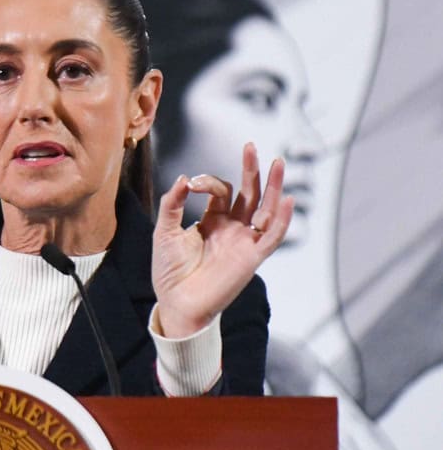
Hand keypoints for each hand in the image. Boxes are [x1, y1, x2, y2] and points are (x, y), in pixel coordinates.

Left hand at [151, 143, 293, 337]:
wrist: (176, 303)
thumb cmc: (169, 271)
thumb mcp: (164, 231)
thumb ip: (172, 204)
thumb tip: (184, 178)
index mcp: (213, 220)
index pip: (221, 191)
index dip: (208, 182)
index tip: (191, 184)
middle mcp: (232, 228)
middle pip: (249, 193)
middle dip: (251, 170)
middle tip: (250, 146)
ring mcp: (243, 241)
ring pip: (265, 209)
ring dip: (273, 187)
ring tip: (278, 162)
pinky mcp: (251, 258)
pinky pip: (272, 236)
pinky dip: (281, 219)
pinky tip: (285, 200)